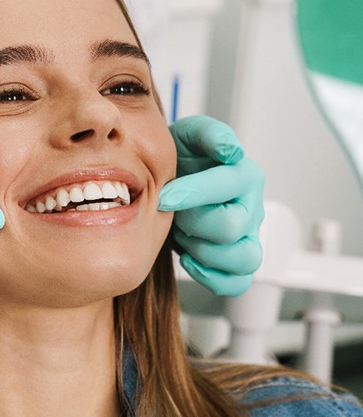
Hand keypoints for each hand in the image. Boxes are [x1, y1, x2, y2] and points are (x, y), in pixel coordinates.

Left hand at [159, 116, 263, 296]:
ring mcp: (248, 236)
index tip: (164, 196)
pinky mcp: (237, 259)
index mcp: (244, 175)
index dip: (192, 193)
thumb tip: (230, 150)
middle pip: (231, 227)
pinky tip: (189, 259)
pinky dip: (213, 277)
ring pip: (244, 259)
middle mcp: (251, 207)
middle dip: (193, 222)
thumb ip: (209, 134)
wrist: (172, 180)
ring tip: (184, 236)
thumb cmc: (181, 160)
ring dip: (205, 252)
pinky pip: (238, 282)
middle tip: (173, 214)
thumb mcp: (188, 135)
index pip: (228, 187)